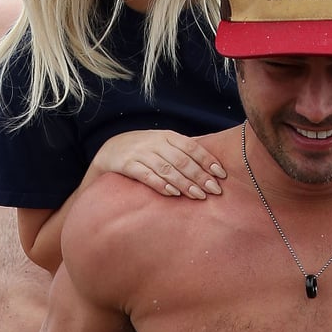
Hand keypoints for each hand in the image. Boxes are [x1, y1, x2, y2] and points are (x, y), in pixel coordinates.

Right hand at [92, 130, 226, 199]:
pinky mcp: (126, 164)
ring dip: (185, 183)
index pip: (192, 147)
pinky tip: (173, 193)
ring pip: (167, 169)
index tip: (221, 175)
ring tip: (198, 195)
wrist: (110, 150)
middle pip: (182, 160)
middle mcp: (155, 142)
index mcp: (167, 136)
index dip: (207, 161)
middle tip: (214, 190)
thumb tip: (213, 167)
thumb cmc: (144, 150)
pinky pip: (146, 175)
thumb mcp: (163, 144)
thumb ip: (182, 152)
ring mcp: (140, 153)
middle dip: (200, 176)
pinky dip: (161, 184)